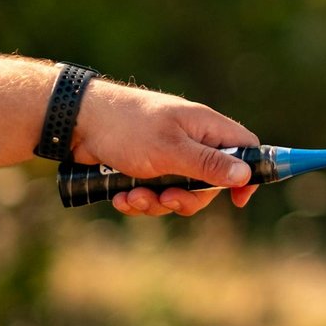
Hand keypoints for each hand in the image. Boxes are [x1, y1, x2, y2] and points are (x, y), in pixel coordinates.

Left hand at [69, 79, 258, 216]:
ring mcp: (168, 155)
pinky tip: (120, 197)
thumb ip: (209, 164)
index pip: (245, 148)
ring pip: (179, 193)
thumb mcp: (171, 150)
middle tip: (167, 198)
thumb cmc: (127, 128)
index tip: (238, 200)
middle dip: (187, 198)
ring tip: (132, 196)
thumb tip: (245, 175)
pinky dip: (138, 200)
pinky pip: (154, 194)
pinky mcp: (146, 168)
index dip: (248, 174)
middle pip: (210, 182)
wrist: (77, 123)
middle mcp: (191, 141)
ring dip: (156, 202)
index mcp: (205, 127)